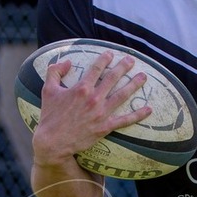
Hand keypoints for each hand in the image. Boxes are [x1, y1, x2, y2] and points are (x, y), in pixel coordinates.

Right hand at [30, 49, 149, 166]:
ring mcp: (101, 113)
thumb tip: (66, 61)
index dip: (105, 59)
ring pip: (122, 95)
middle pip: (113, 78)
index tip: (111, 54)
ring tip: (143, 77)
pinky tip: (148, 109)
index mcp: (81, 88)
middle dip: (124, 67)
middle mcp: (94, 98)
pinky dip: (138, 115)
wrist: (53, 142)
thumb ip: (55, 72)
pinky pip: (125, 120)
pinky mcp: (105, 127)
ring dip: (134, 84)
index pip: (97, 68)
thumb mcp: (48, 90)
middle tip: (131, 60)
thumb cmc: (50, 116)